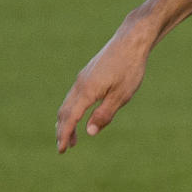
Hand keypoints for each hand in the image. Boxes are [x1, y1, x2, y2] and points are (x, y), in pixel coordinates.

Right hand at [56, 24, 153, 152]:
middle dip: (62, 130)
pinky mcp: (88, 74)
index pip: (70, 118)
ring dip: (67, 121)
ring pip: (68, 104)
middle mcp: (80, 85)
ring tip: (73, 137)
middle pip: (64, 112)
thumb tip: (89, 133)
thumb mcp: (122, 95)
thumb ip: (104, 114)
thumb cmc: (130, 68)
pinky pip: (74, 96)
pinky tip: (81, 115)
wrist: (130, 41)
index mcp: (87, 91)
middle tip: (64, 148)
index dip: (64, 135)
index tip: (61, 150)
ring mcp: (82, 78)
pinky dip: (73, 110)